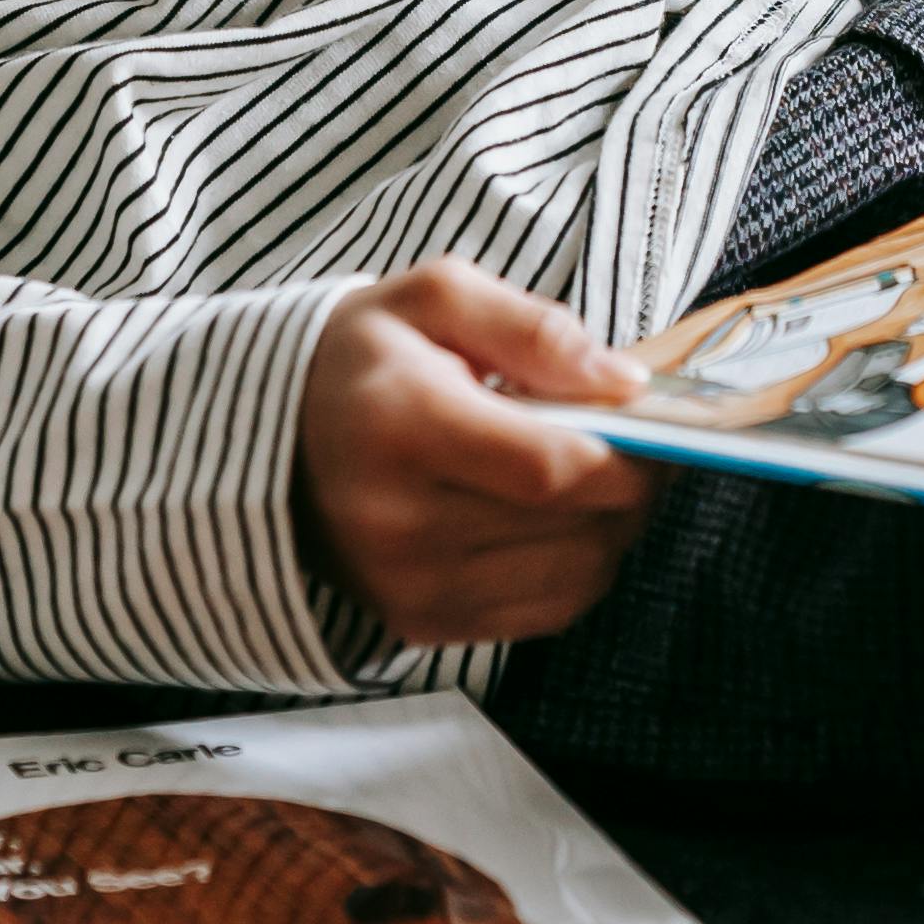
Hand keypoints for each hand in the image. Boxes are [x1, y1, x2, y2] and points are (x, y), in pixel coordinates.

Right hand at [293, 262, 652, 648]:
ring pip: (574, 579)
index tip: (654, 426)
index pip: (551, 468)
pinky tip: (561, 523)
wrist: (269, 439)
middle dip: (634, 488)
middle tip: (640, 447)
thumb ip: (535, 329)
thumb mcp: (437, 299)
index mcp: (401, 426)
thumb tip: (625, 383)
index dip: (628, 455)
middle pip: (572, 527)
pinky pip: (546, 614)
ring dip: (612, 531)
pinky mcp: (420, 625)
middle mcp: (398, 523)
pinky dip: (578, 569)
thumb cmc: (362, 358)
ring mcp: (408, 586)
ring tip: (598, 480)